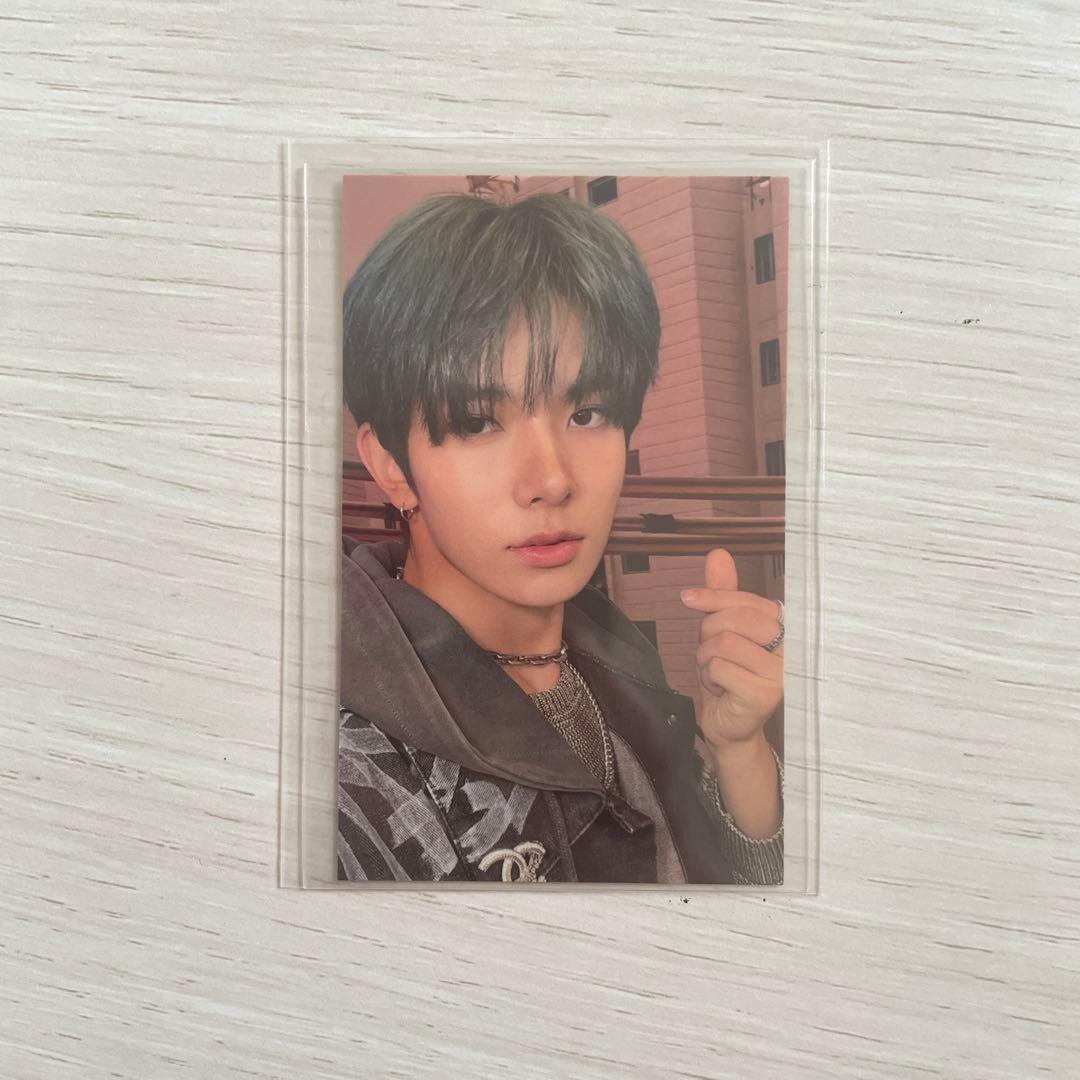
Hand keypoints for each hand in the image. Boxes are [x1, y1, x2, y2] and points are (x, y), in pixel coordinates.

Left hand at [680, 548, 783, 753]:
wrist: (731, 726)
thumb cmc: (730, 676)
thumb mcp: (723, 631)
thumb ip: (723, 594)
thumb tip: (718, 554)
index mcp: (786, 628)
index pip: (748, 601)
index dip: (714, 596)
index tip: (688, 598)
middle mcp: (792, 649)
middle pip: (736, 620)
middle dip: (708, 634)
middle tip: (710, 653)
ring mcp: (782, 673)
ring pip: (723, 643)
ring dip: (706, 659)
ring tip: (717, 673)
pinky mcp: (766, 694)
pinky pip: (719, 667)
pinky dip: (708, 677)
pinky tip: (720, 689)